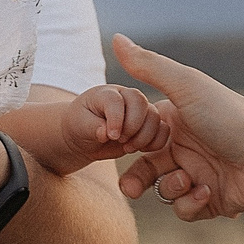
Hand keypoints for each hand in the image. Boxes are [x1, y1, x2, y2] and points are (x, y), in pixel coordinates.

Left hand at [54, 83, 172, 165]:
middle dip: (133, 126)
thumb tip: (105, 133)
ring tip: (127, 147)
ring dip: (144, 136)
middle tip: (121, 141)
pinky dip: (156, 141)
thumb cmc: (80, 125)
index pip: (116, 100)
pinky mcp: (148, 125)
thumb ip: (92, 127)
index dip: (116, 118)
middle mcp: (126, 97)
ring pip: (154, 116)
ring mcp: (140, 110)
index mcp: (107, 93)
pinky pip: (163, 129)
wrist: (85, 136)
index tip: (111, 136)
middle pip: (141, 102)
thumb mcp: (79, 125)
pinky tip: (141, 149)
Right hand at [110, 35, 243, 220]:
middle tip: (130, 188)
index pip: (140, 134)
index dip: (128, 143)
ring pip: (164, 189)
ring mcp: (200, 173)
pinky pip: (184, 208)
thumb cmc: (230, 117)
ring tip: (187, 180)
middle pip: (147, 167)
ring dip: (170, 188)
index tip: (123, 146)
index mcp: (179, 120)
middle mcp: (188, 146)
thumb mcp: (187, 86)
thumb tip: (114, 37)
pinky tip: (207, 192)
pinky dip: (191, 203)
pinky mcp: (211, 199)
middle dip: (136, 179)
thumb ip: (148, 66)